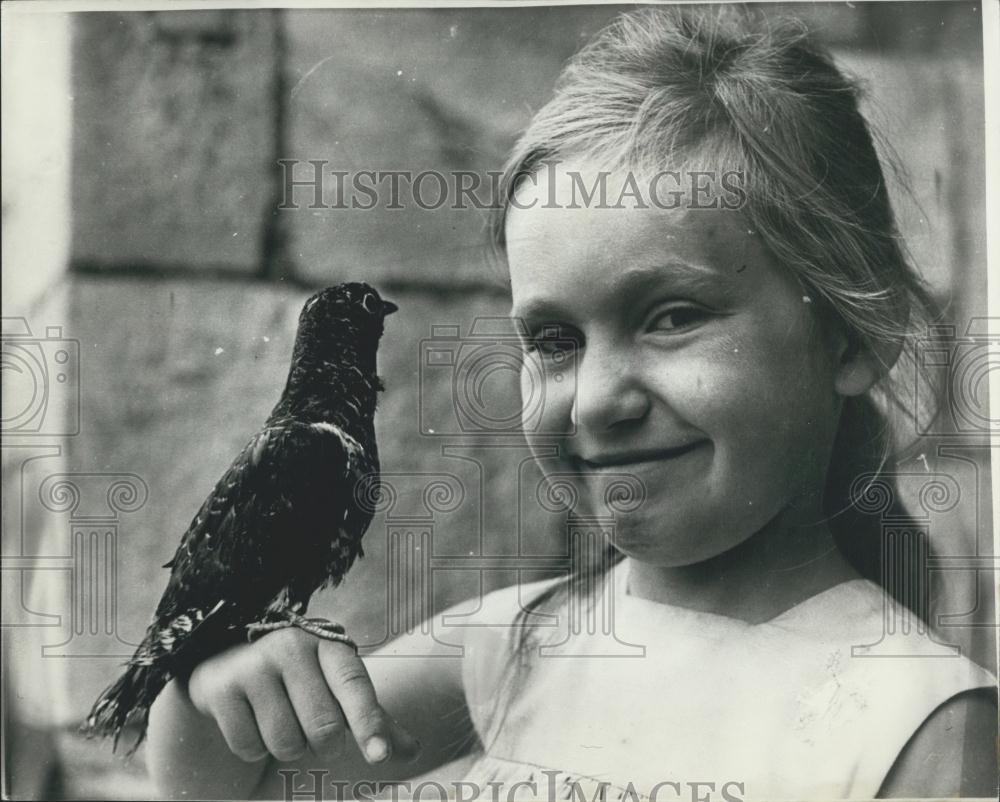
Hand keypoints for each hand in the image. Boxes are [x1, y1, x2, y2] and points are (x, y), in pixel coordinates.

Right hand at [187, 628, 420, 764]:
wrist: (227, 677)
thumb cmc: (296, 690)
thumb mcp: (336, 697)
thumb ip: (373, 722)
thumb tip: (414, 751)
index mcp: (328, 646)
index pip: (354, 685)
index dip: (369, 723)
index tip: (380, 757)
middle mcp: (291, 646)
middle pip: (323, 727)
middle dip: (322, 746)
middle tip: (311, 732)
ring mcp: (252, 663)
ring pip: (285, 742)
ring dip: (285, 749)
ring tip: (276, 722)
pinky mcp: (217, 686)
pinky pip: (248, 746)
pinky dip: (252, 749)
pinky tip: (247, 722)